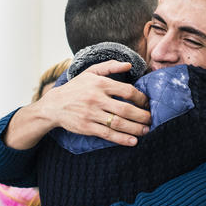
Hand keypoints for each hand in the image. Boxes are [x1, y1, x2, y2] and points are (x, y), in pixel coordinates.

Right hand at [5, 60, 150, 149]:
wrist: (54, 105)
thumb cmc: (76, 88)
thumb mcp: (90, 72)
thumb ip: (110, 66)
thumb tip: (128, 64)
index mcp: (100, 83)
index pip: (127, 91)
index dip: (141, 98)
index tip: (147, 103)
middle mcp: (96, 98)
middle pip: (126, 109)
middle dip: (142, 116)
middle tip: (151, 119)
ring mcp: (91, 114)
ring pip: (119, 123)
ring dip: (136, 129)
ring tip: (146, 130)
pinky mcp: (87, 127)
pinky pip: (108, 134)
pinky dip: (122, 139)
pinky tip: (133, 141)